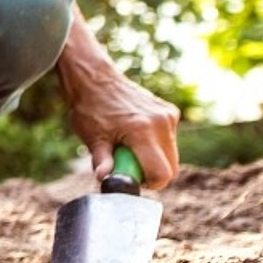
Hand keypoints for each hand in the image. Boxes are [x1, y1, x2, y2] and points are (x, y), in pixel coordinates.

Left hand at [64, 70, 181, 190]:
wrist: (96, 79)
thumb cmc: (90, 108)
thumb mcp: (92, 138)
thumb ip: (102, 161)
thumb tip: (104, 179)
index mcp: (142, 130)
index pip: (162, 173)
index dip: (149, 183)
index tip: (133, 179)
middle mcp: (161, 122)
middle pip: (171, 167)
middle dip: (152, 173)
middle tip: (128, 164)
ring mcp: (168, 115)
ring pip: (171, 154)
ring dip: (154, 158)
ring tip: (129, 146)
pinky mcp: (170, 111)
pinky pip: (169, 139)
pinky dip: (156, 144)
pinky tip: (135, 134)